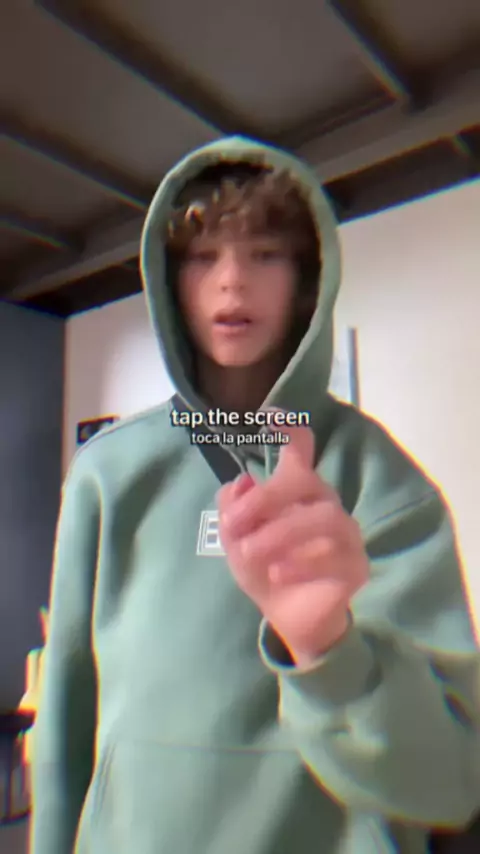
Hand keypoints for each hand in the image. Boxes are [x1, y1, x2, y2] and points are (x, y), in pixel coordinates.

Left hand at [217, 418, 368, 666]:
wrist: (289, 617)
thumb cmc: (266, 568)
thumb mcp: (237, 541)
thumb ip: (233, 510)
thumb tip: (239, 483)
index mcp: (297, 490)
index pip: (300, 450)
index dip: (289, 430)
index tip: (271, 415)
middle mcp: (325, 504)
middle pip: (307, 482)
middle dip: (266, 500)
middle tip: (234, 525)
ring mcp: (347, 534)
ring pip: (324, 521)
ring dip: (280, 536)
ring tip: (250, 554)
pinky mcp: (356, 567)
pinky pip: (337, 558)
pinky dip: (302, 564)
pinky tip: (277, 574)